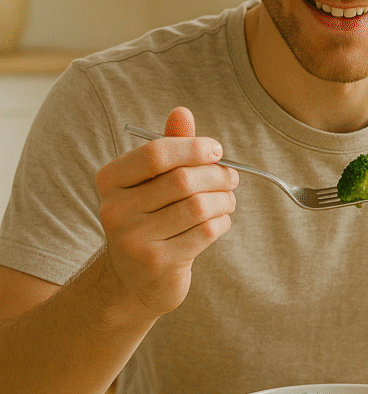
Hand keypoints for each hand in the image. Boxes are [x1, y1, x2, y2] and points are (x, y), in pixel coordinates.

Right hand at [96, 106, 237, 316]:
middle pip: (182, 180)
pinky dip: (221, 222)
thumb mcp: (150, 183)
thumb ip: (167, 149)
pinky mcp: (158, 263)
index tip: (216, 150)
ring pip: (198, 206)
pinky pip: (205, 232)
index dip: (193, 147)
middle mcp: (115, 210)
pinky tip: (219, 221)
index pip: (156, 153)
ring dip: (224, 199)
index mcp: (110, 181)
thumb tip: (182, 112)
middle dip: (216, 175)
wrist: (133, 282)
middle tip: (231, 177)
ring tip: (228, 199)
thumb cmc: (149, 220)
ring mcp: (134, 240)